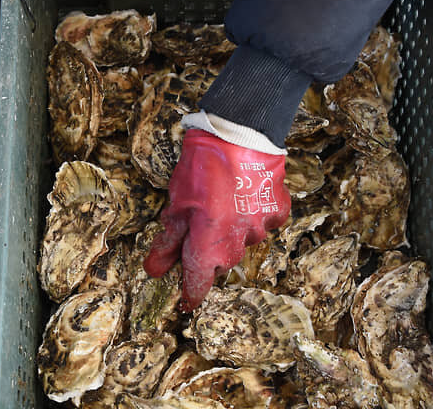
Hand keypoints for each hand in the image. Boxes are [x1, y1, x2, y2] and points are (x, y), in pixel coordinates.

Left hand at [143, 129, 290, 309]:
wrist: (240, 131)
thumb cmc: (202, 166)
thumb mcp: (176, 204)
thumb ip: (167, 241)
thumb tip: (154, 270)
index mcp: (210, 245)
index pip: (198, 282)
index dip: (190, 292)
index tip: (185, 300)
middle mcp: (239, 244)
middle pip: (219, 261)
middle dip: (206, 251)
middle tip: (197, 226)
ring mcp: (262, 229)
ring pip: (241, 241)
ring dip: (229, 230)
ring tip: (220, 201)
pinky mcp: (278, 212)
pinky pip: (261, 222)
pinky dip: (249, 214)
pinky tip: (241, 194)